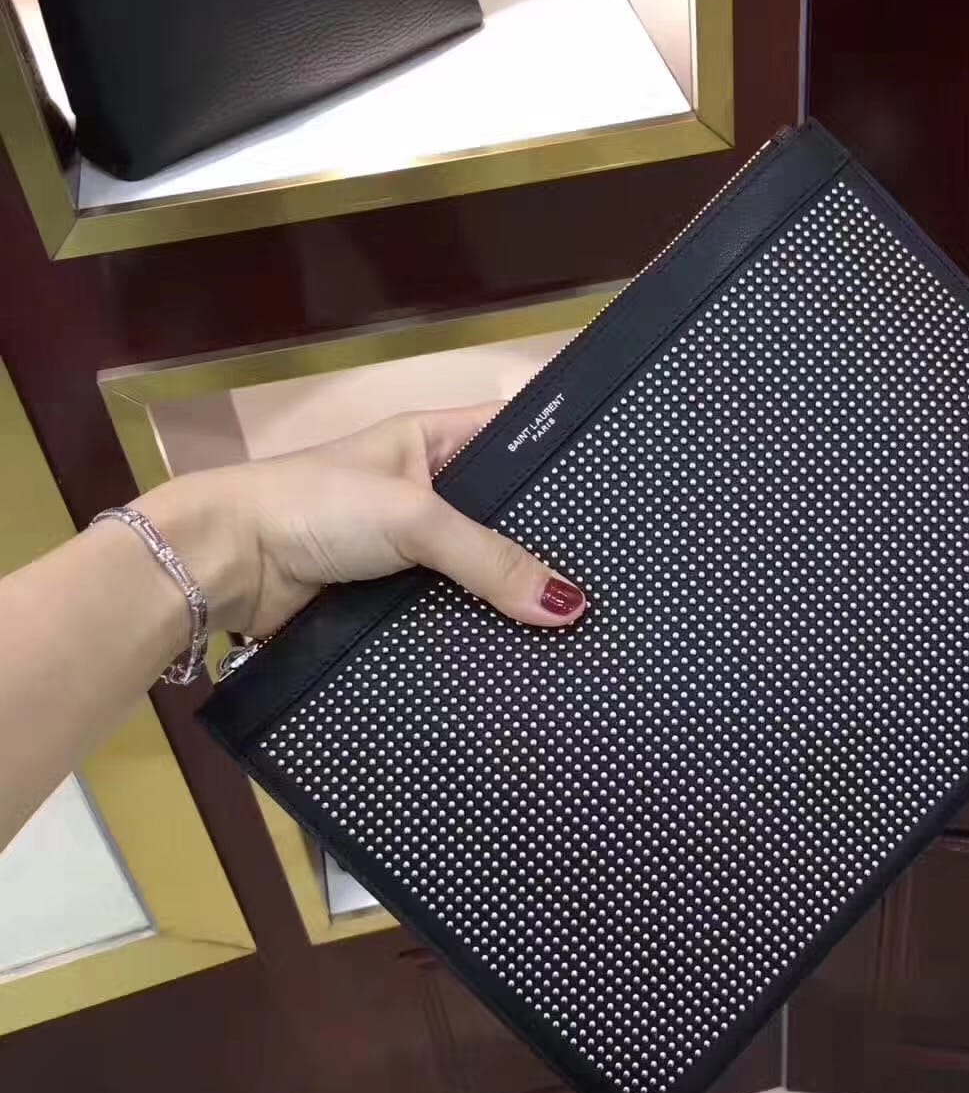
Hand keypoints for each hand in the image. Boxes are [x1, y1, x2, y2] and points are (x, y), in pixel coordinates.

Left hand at [139, 406, 585, 637]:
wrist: (223, 566)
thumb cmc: (317, 508)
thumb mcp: (414, 518)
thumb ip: (490, 559)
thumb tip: (570, 609)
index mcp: (434, 441)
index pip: (517, 440)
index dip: (563, 463)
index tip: (621, 495)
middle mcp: (429, 491)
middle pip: (504, 517)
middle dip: (548, 547)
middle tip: (614, 579)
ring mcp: (410, 550)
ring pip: (480, 573)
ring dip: (513, 597)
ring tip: (584, 626)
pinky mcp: (393, 600)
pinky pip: (450, 613)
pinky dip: (477, 630)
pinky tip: (525, 652)